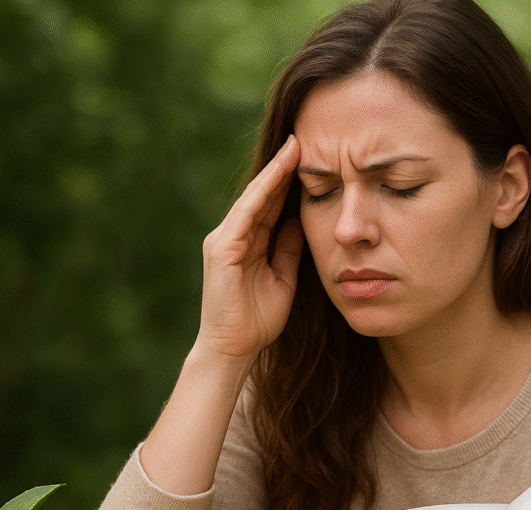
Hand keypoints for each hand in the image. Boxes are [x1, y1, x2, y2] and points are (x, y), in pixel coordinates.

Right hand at [198, 135, 302, 362]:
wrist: (233, 349)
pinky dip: (262, 194)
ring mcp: (223, 241)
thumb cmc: (257, 321)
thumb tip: (300, 220)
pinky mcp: (221, 249)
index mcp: (247, 244)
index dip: (288, 183)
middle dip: (282, 168)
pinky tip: (278, 175)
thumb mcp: (284, 278)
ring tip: (295, 148)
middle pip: (262, 196)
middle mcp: (232, 237)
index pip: (271, 206)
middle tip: (303, 139)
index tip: (310, 158)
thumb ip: (288, 249)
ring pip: (253, 199)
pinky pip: (245, 215)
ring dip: (274, 173)